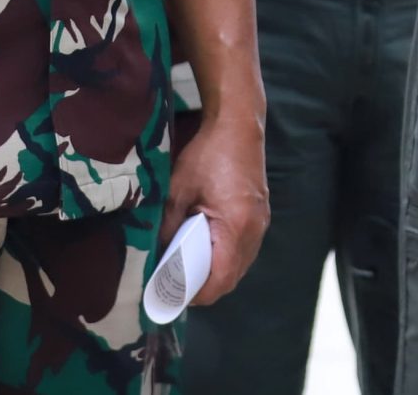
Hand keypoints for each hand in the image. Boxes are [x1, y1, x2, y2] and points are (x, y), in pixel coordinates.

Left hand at [166, 114, 267, 306]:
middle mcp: (255, 230)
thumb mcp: (178, 190)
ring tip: (187, 268)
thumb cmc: (207, 154)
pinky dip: (225, 257)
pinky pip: (244, 251)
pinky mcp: (260, 216)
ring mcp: (261, 223)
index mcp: (237, 227)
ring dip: (215, 273)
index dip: (195, 294)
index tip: (171, 294)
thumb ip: (167, 226)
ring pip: (239, 266)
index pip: (220, 280)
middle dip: (203, 286)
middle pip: (231, 278)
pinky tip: (205, 248)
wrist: (238, 123)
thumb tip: (156, 256)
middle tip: (174, 282)